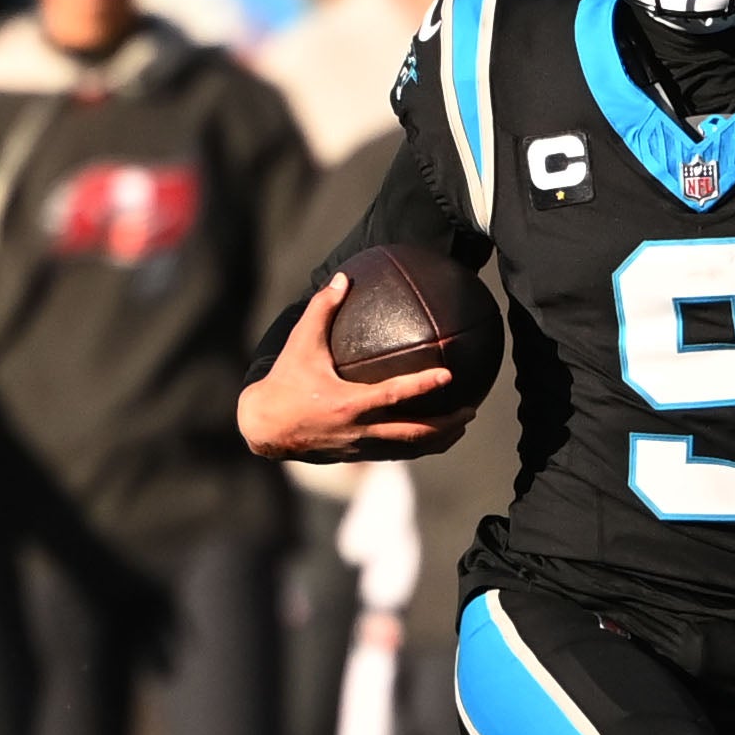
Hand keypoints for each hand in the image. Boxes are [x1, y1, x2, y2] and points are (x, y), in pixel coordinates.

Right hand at [235, 275, 470, 459]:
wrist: (264, 428)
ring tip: (460, 428)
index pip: (395, 394)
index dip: (422, 385)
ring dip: (437, 440)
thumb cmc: (284, 383)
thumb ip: (322, 309)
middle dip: (446, 424)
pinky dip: (415, 445)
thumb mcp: (300, 344)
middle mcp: (359, 429)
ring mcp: (360, 447)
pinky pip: (394, 453)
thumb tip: (343, 278)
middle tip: (470, 410)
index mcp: (349, 403)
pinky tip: (429, 436)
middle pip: (414, 432)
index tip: (449, 375)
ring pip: (408, 448)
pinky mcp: (356, 457)